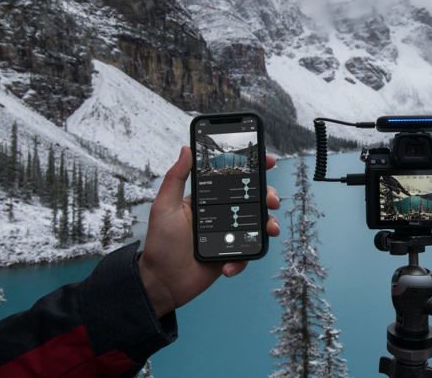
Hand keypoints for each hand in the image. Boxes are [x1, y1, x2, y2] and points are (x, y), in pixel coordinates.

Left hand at [138, 146, 280, 317]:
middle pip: (254, 200)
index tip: (267, 161)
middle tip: (271, 200)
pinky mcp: (233, 255)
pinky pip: (249, 253)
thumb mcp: (165, 206)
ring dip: (269, 224)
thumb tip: (185, 150)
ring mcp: (229, 235)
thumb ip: (175, 178)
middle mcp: (222, 215)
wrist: (161, 282)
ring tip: (269, 229)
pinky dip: (245, 258)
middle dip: (269, 196)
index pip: (234, 179)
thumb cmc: (160, 244)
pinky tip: (228, 265)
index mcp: (208, 200)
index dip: (253, 168)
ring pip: (259, 224)